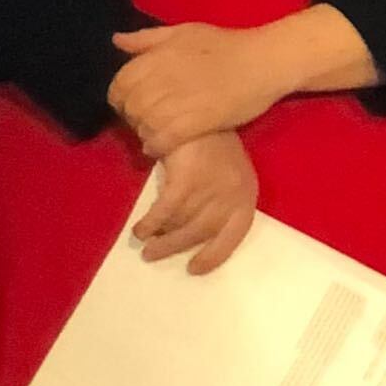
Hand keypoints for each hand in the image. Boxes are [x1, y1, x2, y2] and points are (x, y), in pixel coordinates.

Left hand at [109, 21, 301, 159]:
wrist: (266, 61)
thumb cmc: (228, 44)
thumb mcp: (186, 32)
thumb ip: (149, 39)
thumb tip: (117, 41)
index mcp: (156, 57)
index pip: (119, 86)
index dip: (123, 98)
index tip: (135, 102)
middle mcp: (161, 79)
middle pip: (131, 108)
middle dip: (134, 117)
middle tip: (148, 119)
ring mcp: (177, 103)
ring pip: (144, 126)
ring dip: (146, 133)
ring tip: (158, 132)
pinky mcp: (195, 123)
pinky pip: (162, 140)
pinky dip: (157, 146)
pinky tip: (163, 146)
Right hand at [135, 130, 261, 273]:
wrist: (198, 116)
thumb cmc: (212, 148)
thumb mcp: (224, 178)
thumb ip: (215, 203)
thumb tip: (186, 233)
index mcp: (245, 195)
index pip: (235, 234)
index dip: (215, 255)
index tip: (194, 269)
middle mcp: (232, 194)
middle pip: (202, 232)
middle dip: (175, 247)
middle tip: (152, 256)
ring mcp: (211, 187)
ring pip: (181, 223)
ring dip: (159, 236)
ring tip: (144, 241)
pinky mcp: (188, 179)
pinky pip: (165, 211)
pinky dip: (151, 223)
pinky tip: (139, 229)